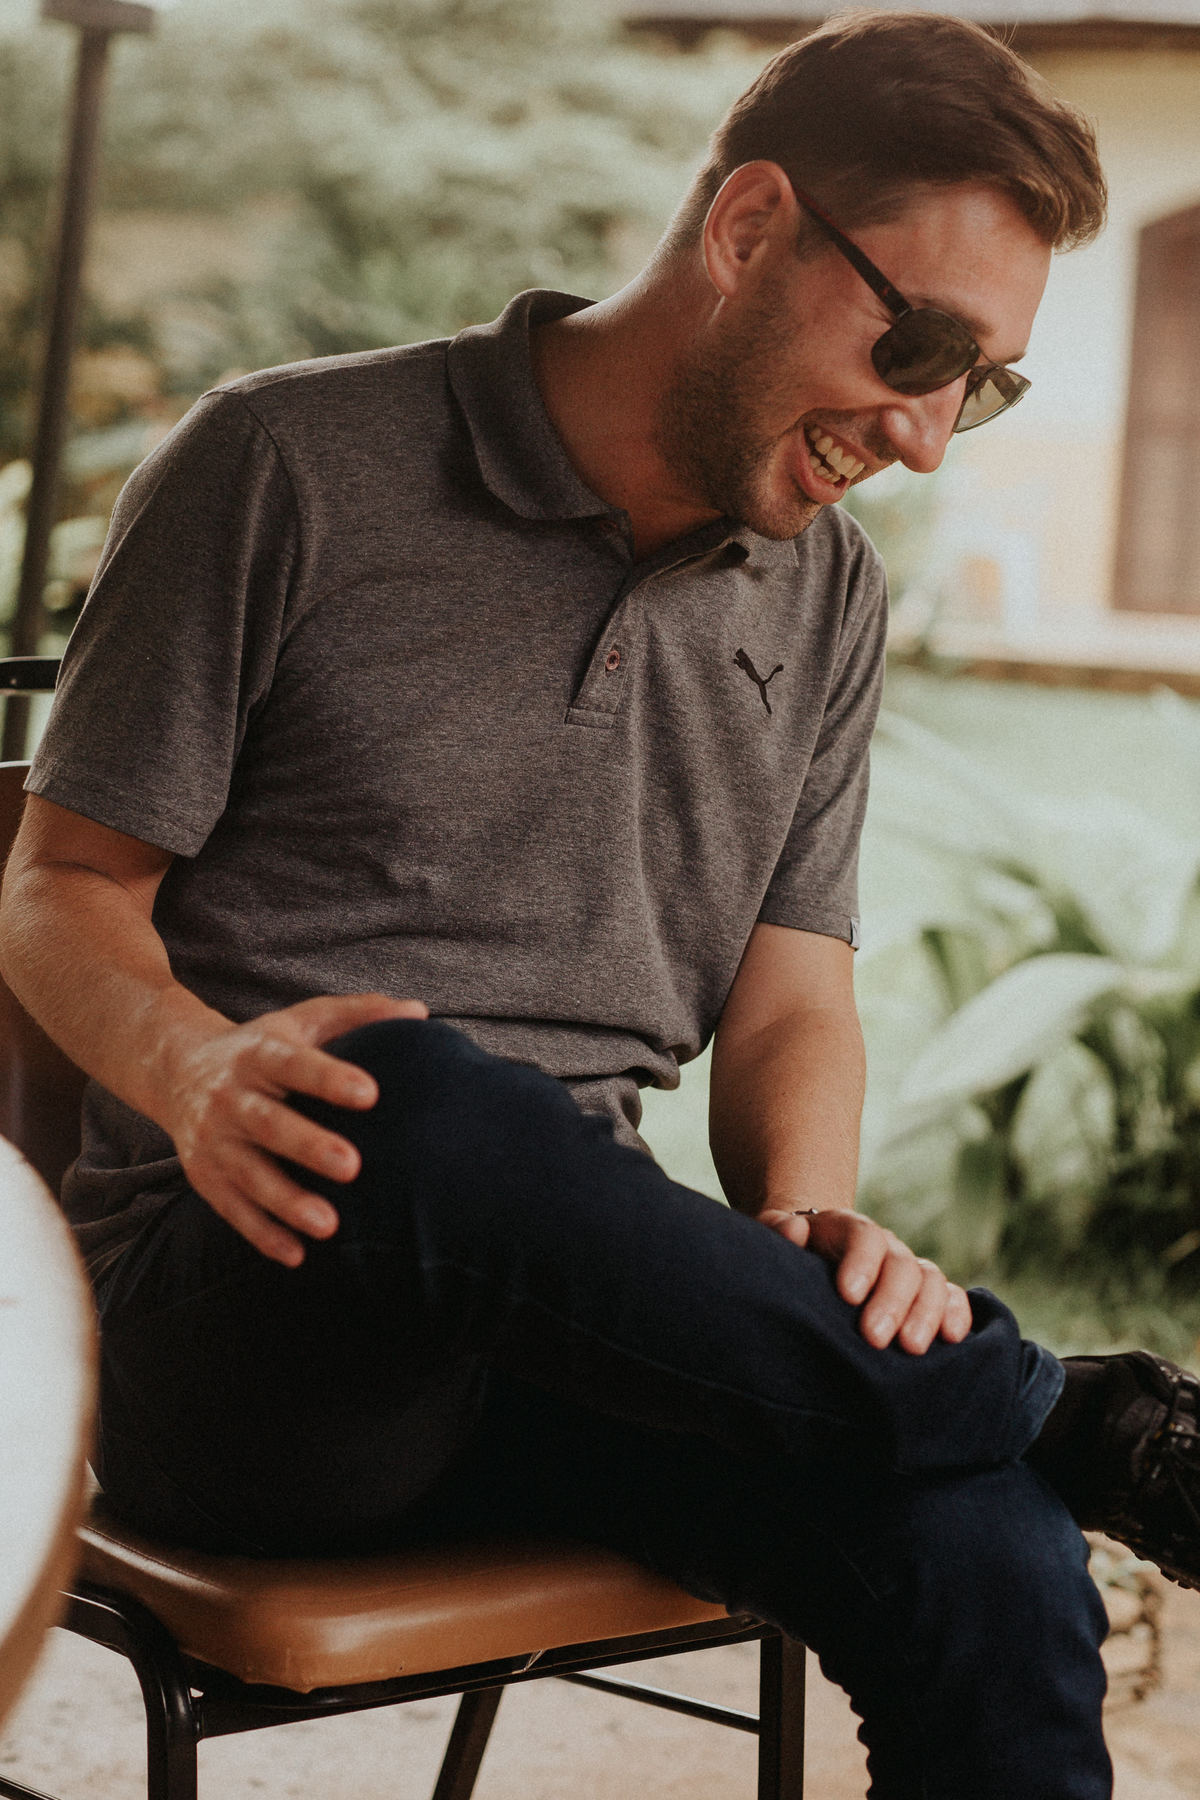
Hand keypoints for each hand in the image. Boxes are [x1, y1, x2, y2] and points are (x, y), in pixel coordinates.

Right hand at [161, 992, 427, 1266]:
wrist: (176, 1068)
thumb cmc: (262, 1045)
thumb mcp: (302, 1020)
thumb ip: (359, 1014)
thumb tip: (419, 1012)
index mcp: (258, 1054)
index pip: (295, 1064)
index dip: (329, 1078)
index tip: (370, 1093)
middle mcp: (230, 1096)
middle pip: (269, 1124)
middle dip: (308, 1146)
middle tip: (353, 1166)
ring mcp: (214, 1139)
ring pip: (249, 1174)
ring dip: (287, 1202)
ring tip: (329, 1225)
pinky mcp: (205, 1174)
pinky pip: (232, 1208)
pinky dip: (262, 1233)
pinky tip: (296, 1254)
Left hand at [758, 1207, 971, 1354]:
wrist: (814, 1257)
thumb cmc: (792, 1254)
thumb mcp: (776, 1236)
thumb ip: (779, 1229)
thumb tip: (794, 1230)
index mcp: (848, 1228)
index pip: (864, 1236)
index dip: (861, 1263)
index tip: (847, 1295)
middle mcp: (886, 1247)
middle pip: (901, 1264)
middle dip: (891, 1301)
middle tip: (874, 1337)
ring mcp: (909, 1270)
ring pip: (930, 1281)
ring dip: (926, 1314)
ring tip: (911, 1348)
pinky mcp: (927, 1296)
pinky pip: (952, 1298)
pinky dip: (957, 1314)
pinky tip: (952, 1338)